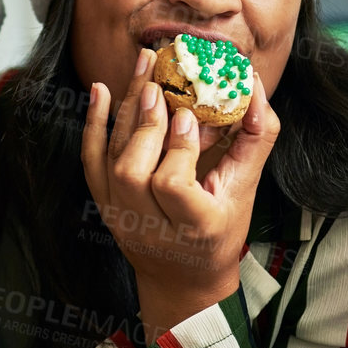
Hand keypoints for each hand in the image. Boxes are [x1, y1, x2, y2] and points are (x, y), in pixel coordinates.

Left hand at [81, 47, 278, 334]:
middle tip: (157, 81)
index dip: (177, 149)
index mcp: (193, 228)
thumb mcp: (247, 191)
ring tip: (141, 68)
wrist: (182, 279)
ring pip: (111, 160)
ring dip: (124, 110)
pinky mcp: (104, 204)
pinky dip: (93, 124)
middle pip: (133, 171)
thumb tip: (255, 89)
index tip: (188, 116)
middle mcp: (149, 226)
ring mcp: (120, 216)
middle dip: (144, 122)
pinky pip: (91, 161)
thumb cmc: (220, 233)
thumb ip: (256, 141)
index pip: (171, 186)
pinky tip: (101, 90)